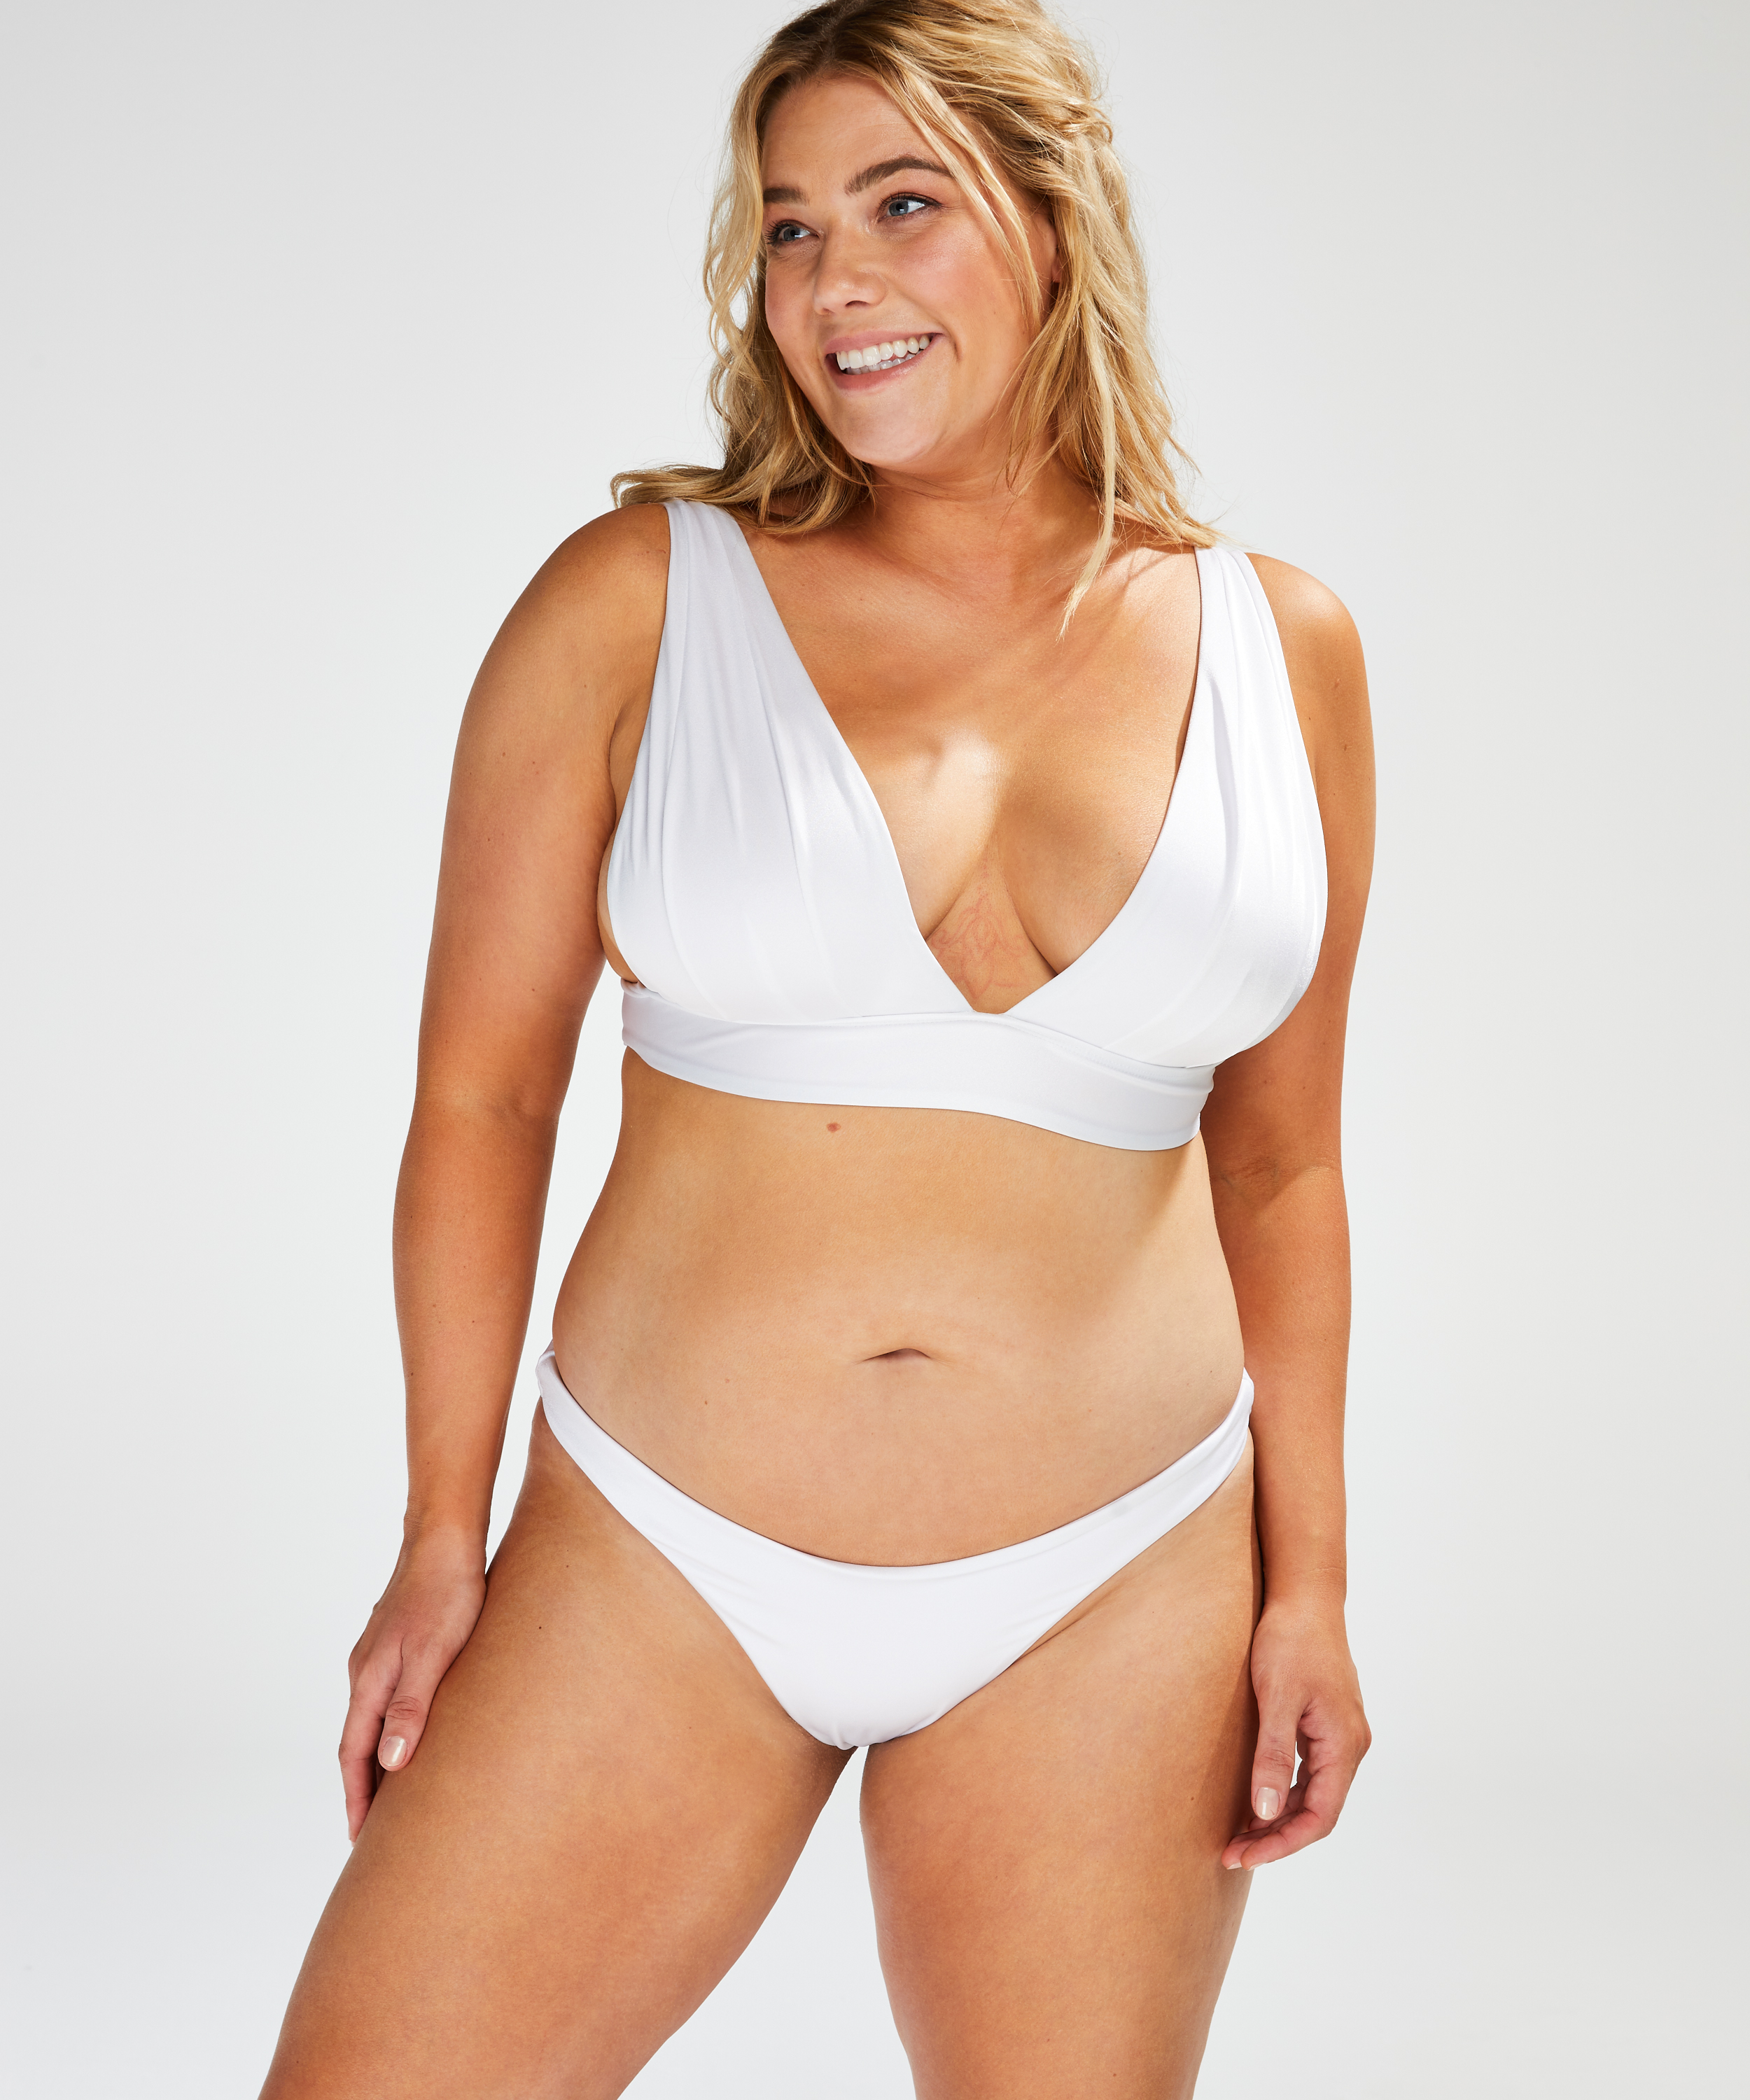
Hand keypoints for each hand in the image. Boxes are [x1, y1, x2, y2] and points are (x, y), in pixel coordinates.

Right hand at [339, 1529, 486, 1840]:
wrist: (446, 1537)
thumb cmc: (446, 1593)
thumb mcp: (434, 1655)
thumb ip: (411, 1707)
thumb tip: (389, 1763)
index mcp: (370, 1681)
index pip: (354, 1754)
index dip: (358, 1798)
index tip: (361, 1840)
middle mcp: (366, 1671)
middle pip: (358, 1742)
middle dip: (364, 1787)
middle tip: (376, 1832)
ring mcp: (380, 1655)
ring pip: (374, 1719)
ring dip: (379, 1757)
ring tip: (396, 1794)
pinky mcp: (399, 1642)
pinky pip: (389, 1698)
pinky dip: (393, 1727)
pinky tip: (415, 1732)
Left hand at [1222, 1592, 1369, 1869]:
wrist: (1305, 1598)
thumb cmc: (1291, 1641)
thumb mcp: (1276, 1698)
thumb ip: (1272, 1756)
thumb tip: (1266, 1813)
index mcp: (1344, 1745)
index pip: (1320, 1817)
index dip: (1282, 1844)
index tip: (1244, 1856)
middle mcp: (1349, 1745)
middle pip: (1318, 1811)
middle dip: (1276, 1837)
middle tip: (1231, 1853)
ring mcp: (1339, 1735)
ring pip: (1313, 1794)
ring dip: (1279, 1818)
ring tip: (1238, 1835)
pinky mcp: (1324, 1724)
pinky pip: (1308, 1773)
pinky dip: (1283, 1792)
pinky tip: (1255, 1798)